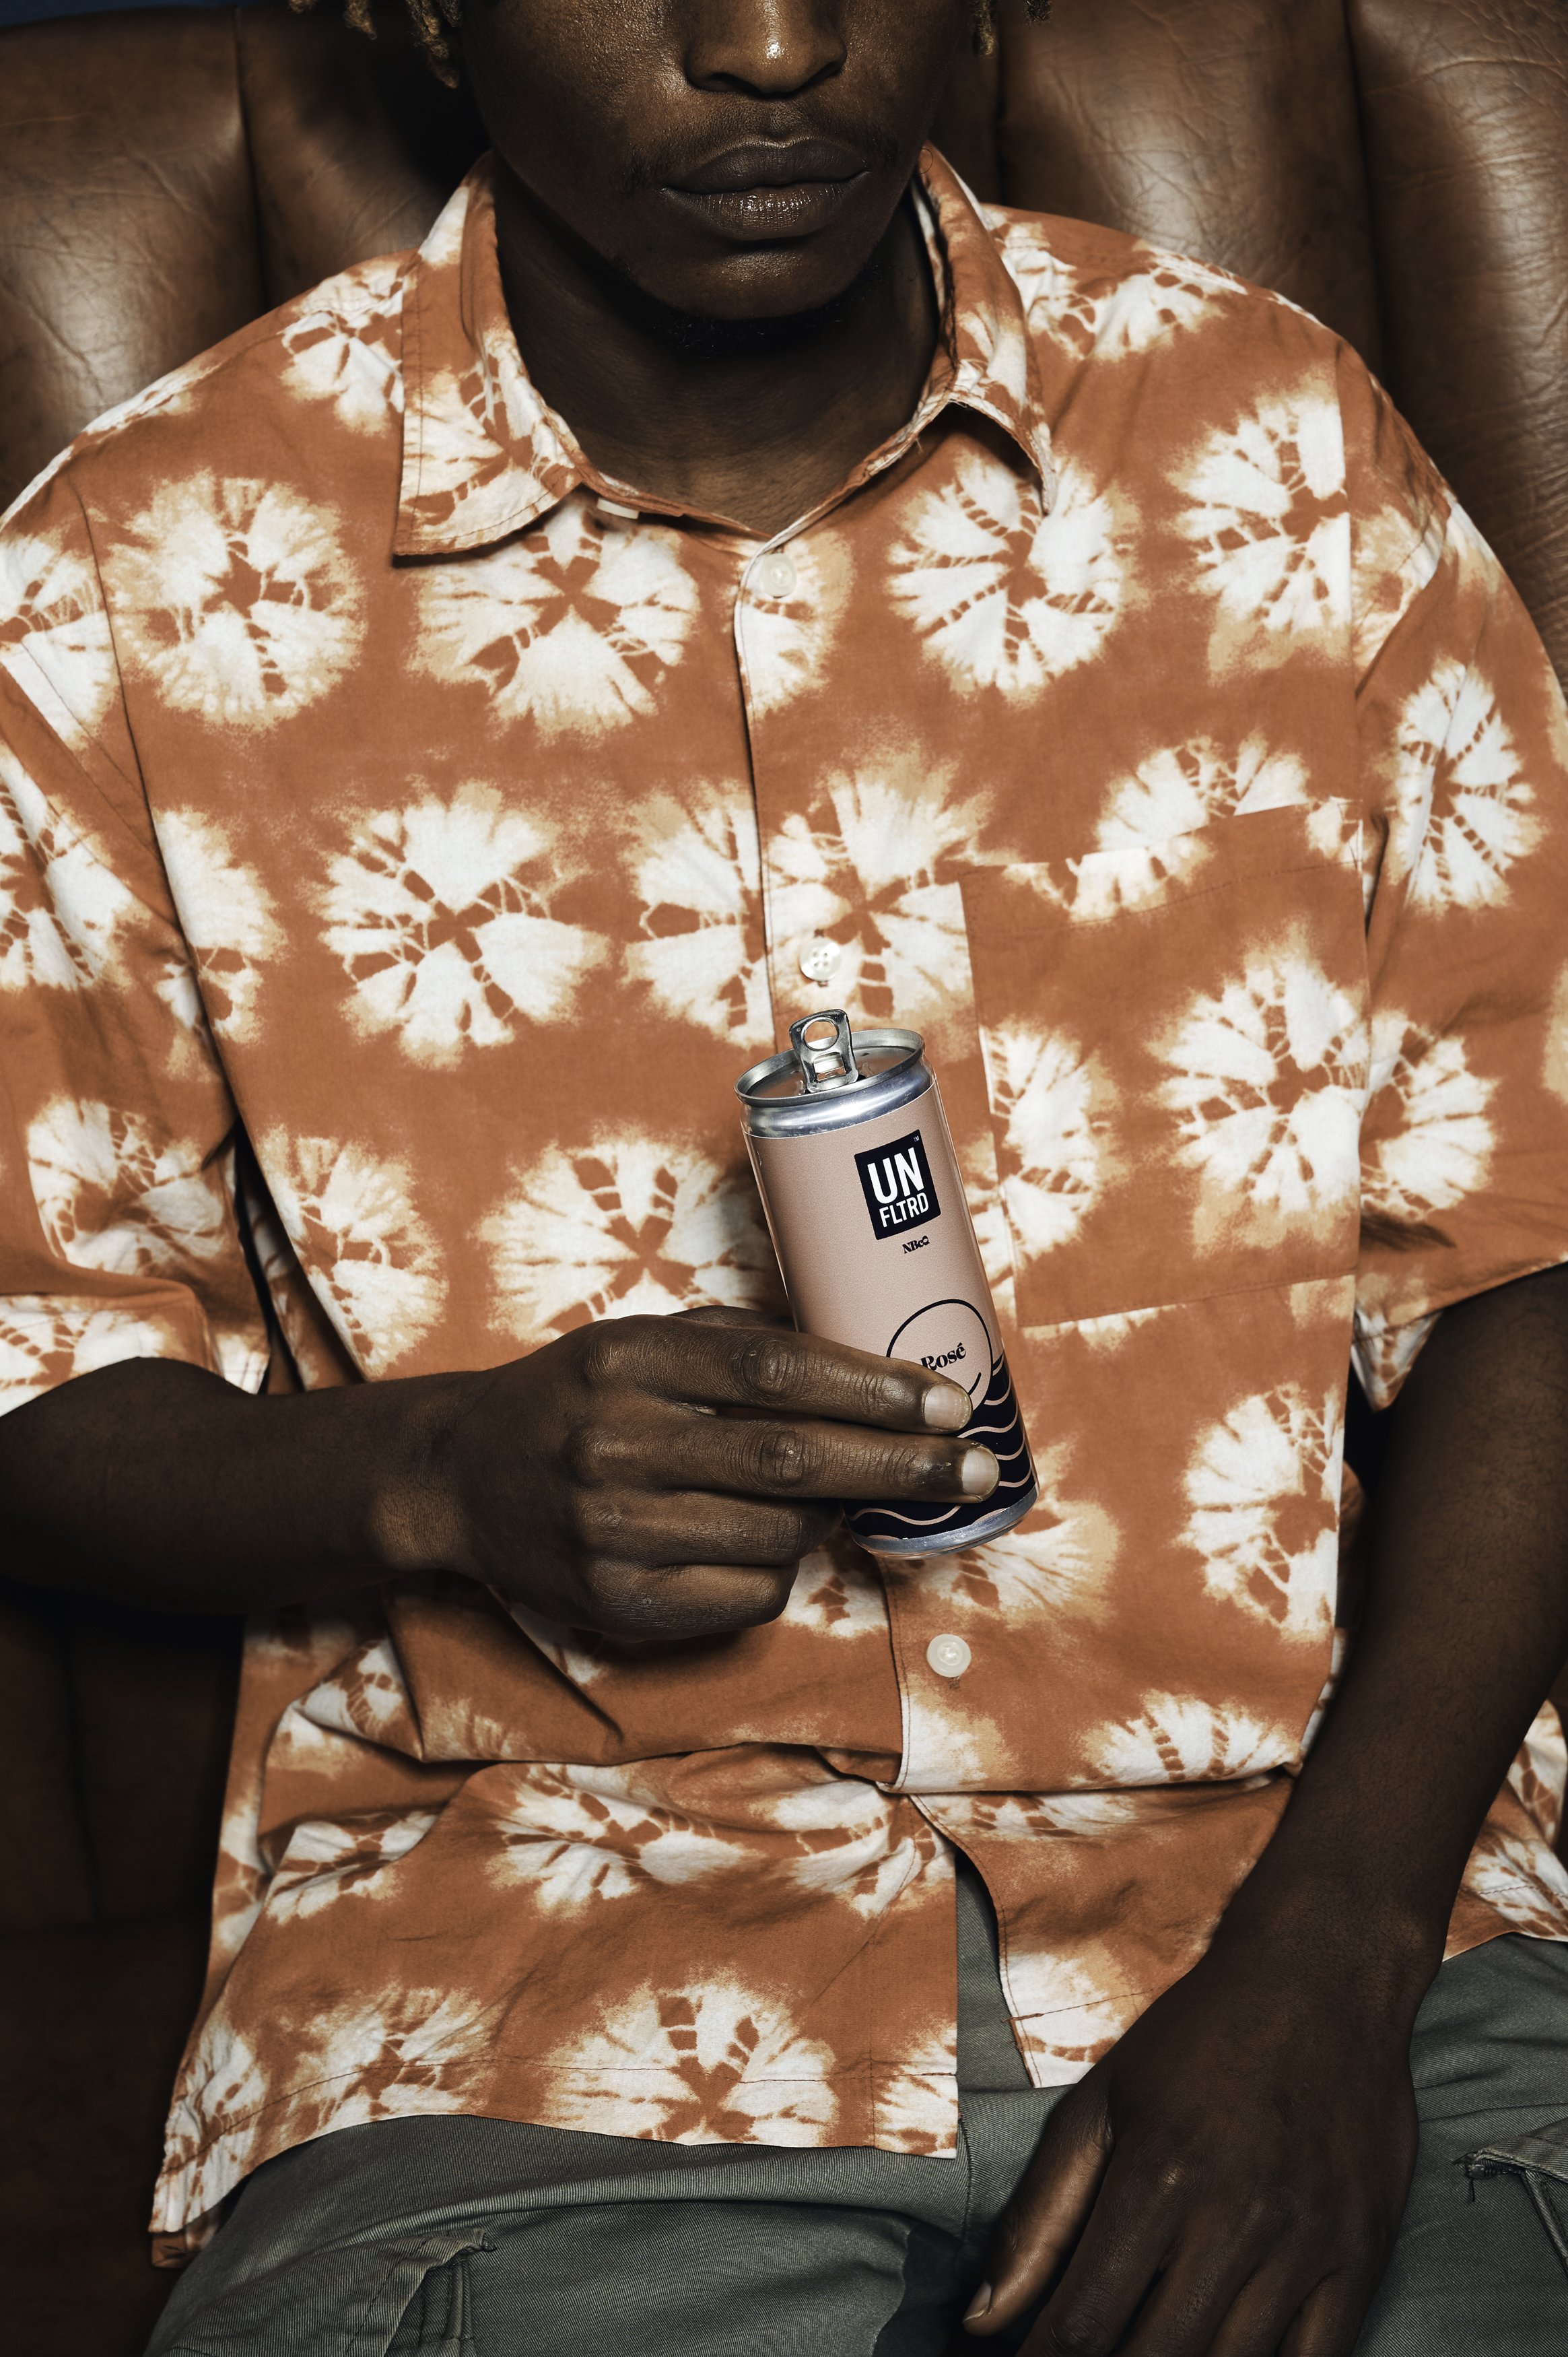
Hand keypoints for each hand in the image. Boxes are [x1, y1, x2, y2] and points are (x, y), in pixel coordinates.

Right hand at [415, 1307, 990, 1638]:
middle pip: (792, 1458)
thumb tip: (874, 1357)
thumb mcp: (642, 1342)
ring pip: (779, 1534)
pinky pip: (748, 1595)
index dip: (872, 1387)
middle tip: (975, 1466)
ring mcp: (614, 1531)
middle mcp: (617, 1444)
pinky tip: (778, 1542)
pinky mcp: (620, 1603)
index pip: (773, 1369)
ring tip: (859, 1492)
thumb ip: (739, 1345)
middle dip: (901, 1463)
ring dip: (839, 1515)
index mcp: (629, 1360)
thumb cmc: (581, 1397)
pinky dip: (785, 1570)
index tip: (946, 1400)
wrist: (464, 1477)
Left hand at [964, 1929, 1420, 2355]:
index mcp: (1157, 2177)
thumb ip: (1041, 2217)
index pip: (1084, 2326)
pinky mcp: (1363, 2253)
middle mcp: (1234, 2217)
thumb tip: (982, 2320)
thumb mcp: (1101, 2103)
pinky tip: (1226, 2356)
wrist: (1321, 1975)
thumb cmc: (1199, 2036)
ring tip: (1152, 2348)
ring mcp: (1308, 2242)